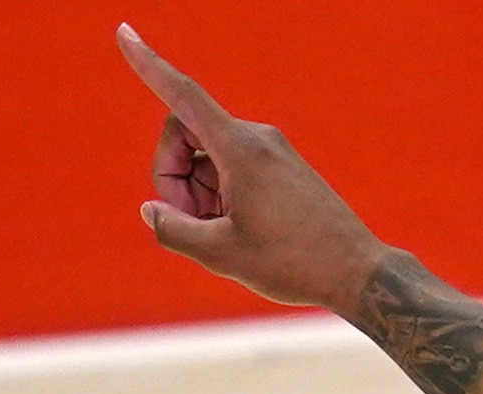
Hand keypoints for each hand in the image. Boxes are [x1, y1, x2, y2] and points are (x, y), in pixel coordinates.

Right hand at [116, 23, 388, 314]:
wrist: (359, 273)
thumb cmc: (295, 265)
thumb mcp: (222, 255)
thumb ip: (174, 229)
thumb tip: (152, 210)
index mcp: (240, 149)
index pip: (182, 95)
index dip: (148, 64)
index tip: (123, 31)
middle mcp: (257, 138)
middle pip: (184, 134)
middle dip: (172, 175)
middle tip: (190, 222)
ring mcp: (272, 150)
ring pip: (206, 155)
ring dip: (197, 190)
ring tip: (221, 233)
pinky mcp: (282, 166)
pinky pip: (231, 166)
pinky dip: (220, 192)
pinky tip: (239, 228)